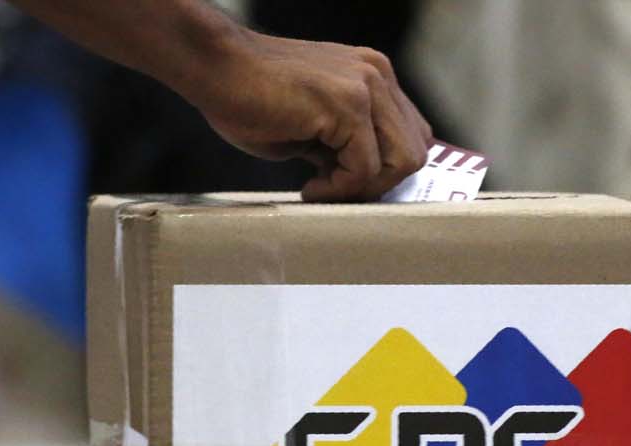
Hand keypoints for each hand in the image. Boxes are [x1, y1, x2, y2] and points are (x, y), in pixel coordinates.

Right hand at [187, 31, 432, 202]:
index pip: (411, 136)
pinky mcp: (347, 104)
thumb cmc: (251, 98)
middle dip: (379, 185)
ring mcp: (366, 86)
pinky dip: (339, 189)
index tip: (347, 188)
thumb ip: (346, 145)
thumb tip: (365, 183)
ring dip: (363, 189)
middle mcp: (378, 75)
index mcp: (374, 77)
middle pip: (416, 152)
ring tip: (321, 188)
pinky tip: (308, 186)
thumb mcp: (314, 126)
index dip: (385, 172)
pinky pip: (365, 168)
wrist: (215, 68)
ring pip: (402, 162)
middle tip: (335, 192)